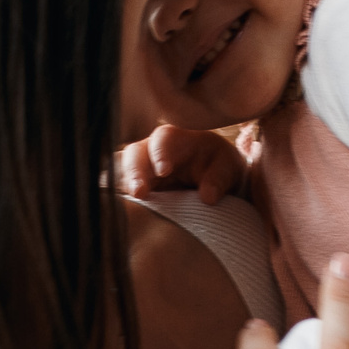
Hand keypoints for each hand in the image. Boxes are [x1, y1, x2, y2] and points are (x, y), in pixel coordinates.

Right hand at [118, 124, 247, 202]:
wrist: (212, 176)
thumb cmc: (218, 165)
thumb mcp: (227, 168)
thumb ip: (219, 179)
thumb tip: (208, 198)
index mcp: (177, 138)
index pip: (163, 139)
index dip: (160, 153)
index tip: (163, 171)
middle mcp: (152, 149)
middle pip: (135, 154)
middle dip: (135, 172)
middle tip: (140, 192)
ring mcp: (141, 168)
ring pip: (123, 171)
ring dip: (125, 186)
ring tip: (132, 203)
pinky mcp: (136, 185)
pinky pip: (122, 188)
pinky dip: (122, 198)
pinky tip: (124, 211)